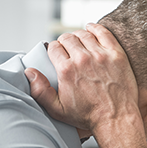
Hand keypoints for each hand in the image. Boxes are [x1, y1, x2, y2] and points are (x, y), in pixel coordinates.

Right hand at [25, 24, 141, 136]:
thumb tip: (30, 72)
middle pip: (68, 38)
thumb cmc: (88, 116)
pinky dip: (95, 28)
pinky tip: (91, 29)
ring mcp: (101, 56)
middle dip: (65, 42)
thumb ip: (40, 91)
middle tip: (68, 49)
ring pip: (84, 34)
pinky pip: (103, 33)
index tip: (57, 54)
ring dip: (79, 35)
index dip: (53, 49)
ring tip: (79, 42)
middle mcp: (83, 60)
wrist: (116, 119)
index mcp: (66, 70)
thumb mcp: (58, 110)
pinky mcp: (116, 54)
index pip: (54, 47)